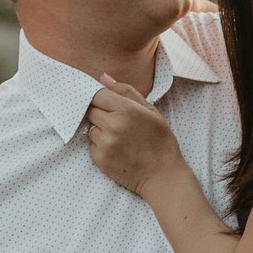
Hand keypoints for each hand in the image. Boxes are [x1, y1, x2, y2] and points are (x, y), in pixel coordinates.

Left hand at [86, 77, 182, 196]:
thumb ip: (125, 91)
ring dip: (100, 130)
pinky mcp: (100, 158)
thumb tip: (102, 76)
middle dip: (100, 114)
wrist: (162, 175)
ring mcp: (105, 143)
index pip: (97, 94)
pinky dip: (100, 146)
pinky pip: (91, 145)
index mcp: (127, 110)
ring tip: (119, 138)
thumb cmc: (160, 141)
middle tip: (117, 123)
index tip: (109, 105)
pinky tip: (117, 150)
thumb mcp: (150, 111)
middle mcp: (113, 125)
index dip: (102, 99)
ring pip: (90, 128)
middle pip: (91, 110)